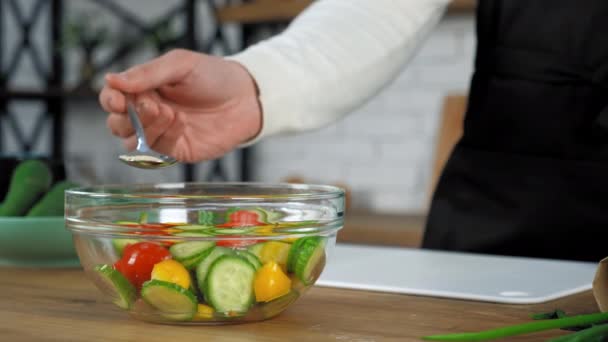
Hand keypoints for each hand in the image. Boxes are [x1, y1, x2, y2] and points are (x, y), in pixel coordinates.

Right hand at [99, 49, 261, 162]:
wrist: (246, 98)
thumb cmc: (214, 76)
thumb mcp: (180, 65)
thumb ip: (148, 73)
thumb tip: (111, 80)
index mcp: (143, 88)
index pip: (112, 98)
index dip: (110, 100)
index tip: (119, 100)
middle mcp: (148, 112)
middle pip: (116, 124)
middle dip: (126, 118)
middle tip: (151, 105)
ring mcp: (161, 133)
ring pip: (132, 142)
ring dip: (146, 128)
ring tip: (170, 113)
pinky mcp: (177, 150)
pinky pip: (159, 150)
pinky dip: (166, 137)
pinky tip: (182, 124)